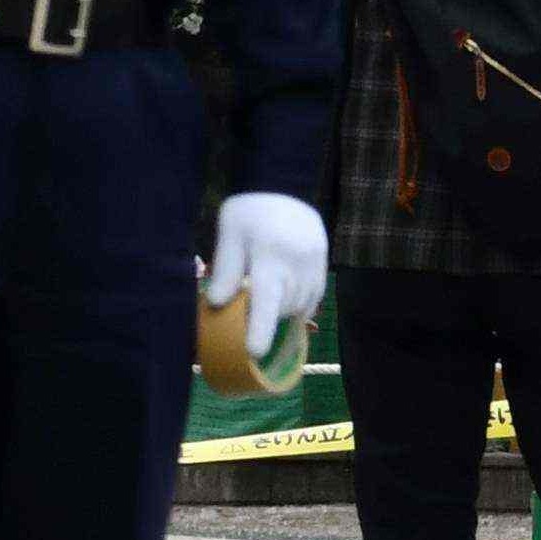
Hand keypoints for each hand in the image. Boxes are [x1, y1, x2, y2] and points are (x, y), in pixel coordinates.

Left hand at [205, 188, 326, 359]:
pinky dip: (295, 303)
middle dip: (262, 314)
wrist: (287, 187)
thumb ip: (226, 268)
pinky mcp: (324, 270)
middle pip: (280, 309)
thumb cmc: (251, 211)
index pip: (266, 299)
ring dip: (279, 310)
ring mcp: (315, 268)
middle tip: (244, 303)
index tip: (255, 352)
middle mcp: (298, 264)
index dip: (260, 328)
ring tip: (264, 289)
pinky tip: (283, 290)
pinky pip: (311, 301)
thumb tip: (216, 304)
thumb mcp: (230, 229)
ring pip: (297, 308)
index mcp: (270, 254)